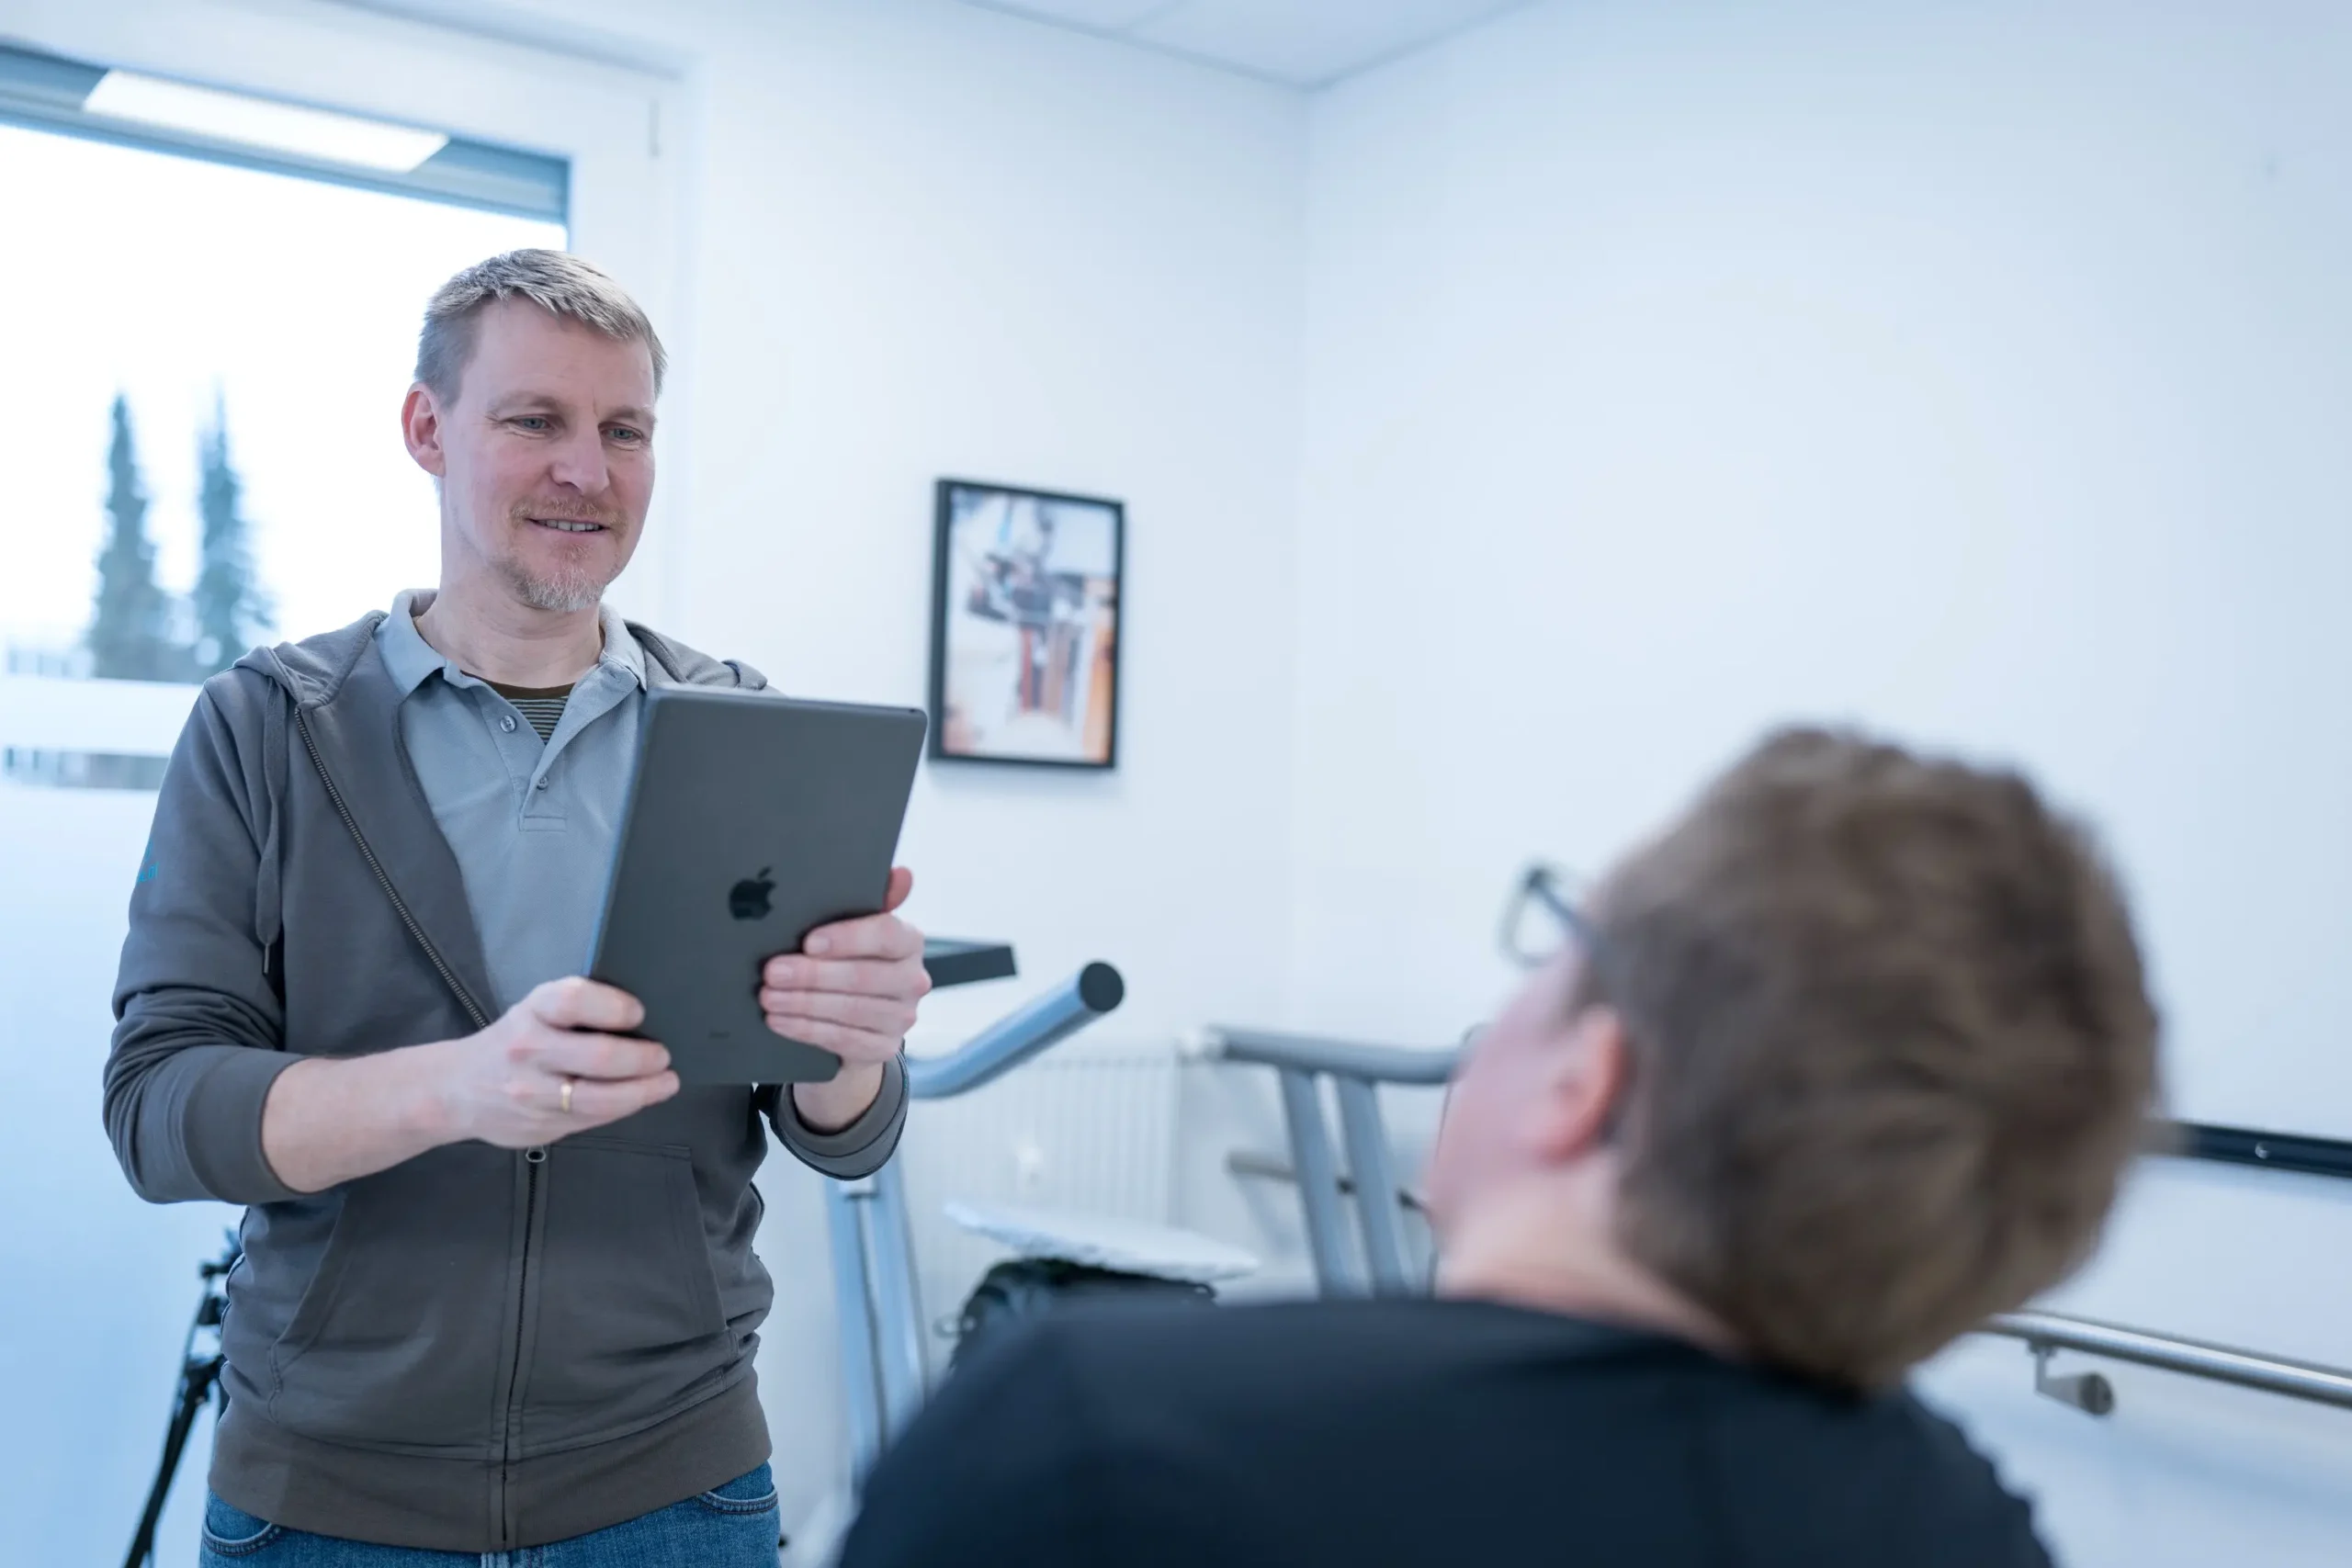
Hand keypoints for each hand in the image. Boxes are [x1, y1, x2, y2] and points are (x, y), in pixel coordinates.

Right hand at [432, 976, 678, 1148]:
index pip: (575, 1000)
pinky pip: (592, 1119)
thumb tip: (641, 1022)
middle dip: (643, 1058)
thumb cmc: (511, 1043)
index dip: (614, 1006)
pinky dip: (622, 1109)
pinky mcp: (540, 1126)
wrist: (455, 1090)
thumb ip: (576, 1014)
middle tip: (663, 1056)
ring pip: (600, 1098)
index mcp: (532, 1012)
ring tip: (665, 1083)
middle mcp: (529, 1050)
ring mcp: (533, 1093)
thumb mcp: (533, 1013)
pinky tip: (638, 1099)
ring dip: (643, 1091)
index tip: (639, 1013)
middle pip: (600, 1055)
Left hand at [763, 867, 928, 1130]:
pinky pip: (841, 1039)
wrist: (856, 1023)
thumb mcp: (854, 931)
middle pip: (862, 977)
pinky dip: (805, 1029)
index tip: (808, 941)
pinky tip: (779, 1020)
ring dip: (802, 1003)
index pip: (886, 935)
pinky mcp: (883, 1048)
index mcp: (909, 942)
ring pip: (848, 1010)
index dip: (847, 938)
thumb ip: (872, 901)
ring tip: (767, 996)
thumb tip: (901, 874)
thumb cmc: (849, 963)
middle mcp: (913, 980)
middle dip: (811, 975)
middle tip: (771, 971)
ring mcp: (901, 1018)